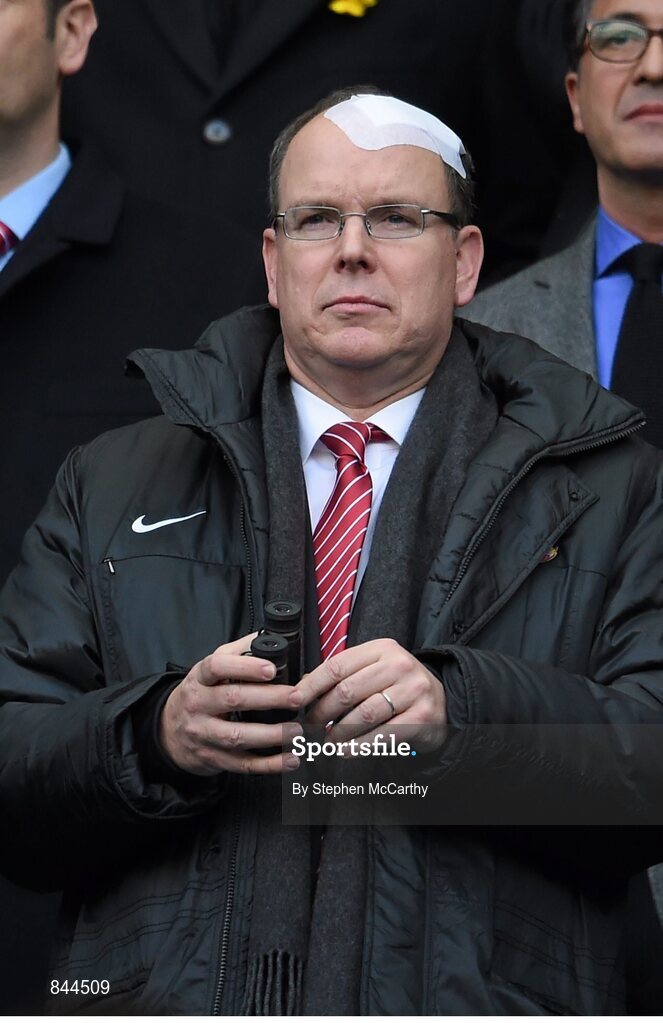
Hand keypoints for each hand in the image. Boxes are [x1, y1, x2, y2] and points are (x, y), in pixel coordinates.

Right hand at [160, 633, 301, 775]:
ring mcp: (204, 734)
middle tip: (296, 698)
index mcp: (200, 679)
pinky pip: (243, 764)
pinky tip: (290, 759)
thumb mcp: (209, 668)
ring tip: (297, 730)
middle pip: (233, 700)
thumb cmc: (199, 694)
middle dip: (268, 699)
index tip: (271, 669)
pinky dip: (269, 765)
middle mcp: (199, 705)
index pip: (217, 667)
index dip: (245, 667)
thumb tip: (269, 638)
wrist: (168, 731)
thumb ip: (237, 651)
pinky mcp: (214, 759)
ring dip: (271, 735)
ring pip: (237, 736)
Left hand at [289, 639, 446, 750]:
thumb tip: (302, 688)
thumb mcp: (374, 669)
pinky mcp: (422, 716)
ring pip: (363, 715)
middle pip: (347, 691)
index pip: (337, 665)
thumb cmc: (398, 686)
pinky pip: (382, 735)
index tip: (293, 700)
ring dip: (339, 733)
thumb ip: (343, 674)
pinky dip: (359, 746)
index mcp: (382, 649)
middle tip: (310, 727)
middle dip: (322, 713)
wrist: (441, 702)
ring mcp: (413, 690)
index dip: (311, 685)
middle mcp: (399, 665)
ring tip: (327, 741)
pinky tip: (346, 751)